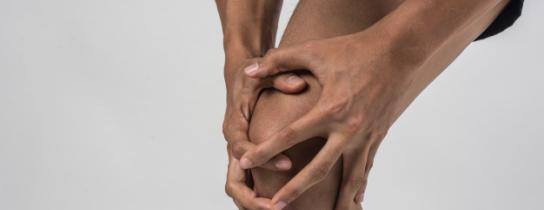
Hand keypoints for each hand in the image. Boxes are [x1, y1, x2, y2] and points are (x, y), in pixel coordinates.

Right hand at [222, 52, 307, 208]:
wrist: (241, 74)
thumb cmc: (252, 73)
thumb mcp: (263, 70)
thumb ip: (280, 77)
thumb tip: (299, 84)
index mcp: (234, 125)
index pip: (242, 150)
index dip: (263, 159)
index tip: (289, 164)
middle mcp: (234, 144)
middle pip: (234, 183)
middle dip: (252, 201)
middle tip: (277, 209)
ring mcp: (240, 154)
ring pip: (240, 189)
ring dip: (256, 206)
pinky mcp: (248, 158)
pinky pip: (250, 185)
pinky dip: (260, 199)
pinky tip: (282, 207)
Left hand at [237, 32, 417, 209]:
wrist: (398, 52)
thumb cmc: (354, 49)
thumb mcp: (314, 51)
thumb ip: (279, 60)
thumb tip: (249, 70)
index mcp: (329, 109)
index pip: (289, 135)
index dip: (264, 150)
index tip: (245, 163)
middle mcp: (348, 129)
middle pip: (318, 169)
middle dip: (294, 189)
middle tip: (275, 205)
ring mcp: (366, 136)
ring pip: (350, 178)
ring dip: (337, 201)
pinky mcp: (378, 136)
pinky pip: (367, 169)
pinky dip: (359, 187)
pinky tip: (355, 202)